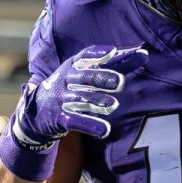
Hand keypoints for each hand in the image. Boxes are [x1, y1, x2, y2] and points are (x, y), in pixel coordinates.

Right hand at [9, 46, 145, 144]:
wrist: (38, 111)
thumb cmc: (71, 86)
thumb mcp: (88, 72)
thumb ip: (117, 64)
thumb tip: (143, 53)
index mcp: (73, 66)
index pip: (85, 56)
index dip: (98, 54)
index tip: (113, 52)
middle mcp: (66, 80)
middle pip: (83, 77)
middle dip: (101, 78)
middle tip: (120, 82)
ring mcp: (62, 99)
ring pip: (79, 99)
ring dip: (96, 102)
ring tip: (112, 105)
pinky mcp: (60, 118)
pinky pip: (75, 121)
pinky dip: (90, 125)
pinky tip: (104, 130)